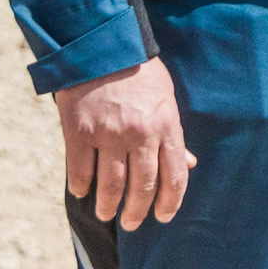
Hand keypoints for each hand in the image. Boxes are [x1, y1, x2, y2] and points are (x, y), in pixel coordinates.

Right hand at [54, 56, 196, 231]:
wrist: (102, 44)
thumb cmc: (139, 73)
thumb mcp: (166, 99)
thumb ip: (173, 135)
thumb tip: (189, 165)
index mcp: (166, 125)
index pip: (174, 177)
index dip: (170, 203)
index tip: (163, 217)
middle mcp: (139, 133)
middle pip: (142, 188)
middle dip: (138, 212)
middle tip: (132, 223)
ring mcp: (108, 134)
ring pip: (111, 186)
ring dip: (108, 207)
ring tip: (106, 214)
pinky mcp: (78, 131)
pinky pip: (80, 172)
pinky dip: (81, 187)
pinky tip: (83, 192)